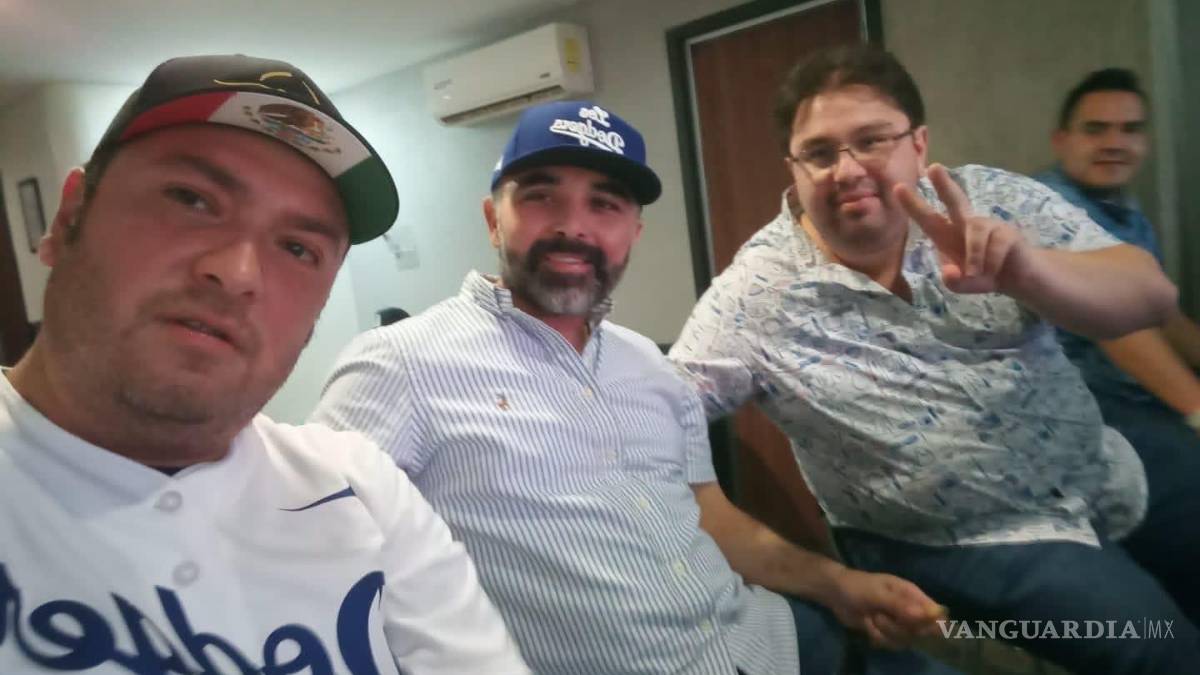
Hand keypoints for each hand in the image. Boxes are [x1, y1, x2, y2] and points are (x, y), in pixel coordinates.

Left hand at [826, 567, 947, 648]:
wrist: (836, 594)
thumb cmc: (858, 587)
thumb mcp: (877, 594)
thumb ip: (900, 605)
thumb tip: (927, 615)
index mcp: (911, 593)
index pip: (934, 611)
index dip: (931, 622)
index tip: (917, 626)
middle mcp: (909, 609)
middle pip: (920, 630)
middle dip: (899, 627)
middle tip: (880, 616)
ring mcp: (899, 622)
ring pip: (905, 639)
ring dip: (885, 632)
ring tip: (871, 617)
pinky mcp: (888, 633)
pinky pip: (891, 644)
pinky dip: (877, 636)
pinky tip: (868, 625)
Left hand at [895, 163, 1036, 294]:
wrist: (1018, 279)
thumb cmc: (983, 275)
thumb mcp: (963, 285)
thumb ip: (953, 282)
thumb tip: (950, 272)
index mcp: (948, 235)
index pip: (927, 217)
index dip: (913, 204)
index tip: (898, 188)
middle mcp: (967, 224)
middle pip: (954, 200)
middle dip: (944, 184)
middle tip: (934, 167)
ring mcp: (989, 225)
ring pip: (976, 232)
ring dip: (974, 256)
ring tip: (976, 274)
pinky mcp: (1008, 232)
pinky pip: (996, 245)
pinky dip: (991, 263)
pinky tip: (995, 271)